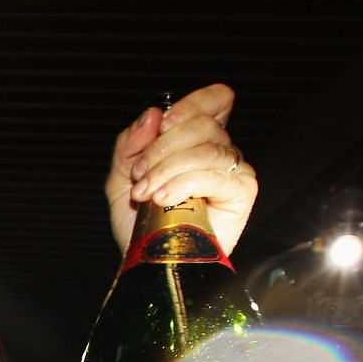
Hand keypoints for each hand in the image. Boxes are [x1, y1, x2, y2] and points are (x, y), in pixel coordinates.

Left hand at [106, 84, 256, 256]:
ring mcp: (234, 171)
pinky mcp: (241, 192)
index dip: (193, 103)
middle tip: (139, 175)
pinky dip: (182, 182)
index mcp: (197, 139)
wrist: (146, 261)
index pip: (216, 101)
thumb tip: (152, 115)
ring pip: (207, 148)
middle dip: (162, 147)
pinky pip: (214, 174)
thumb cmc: (138, 222)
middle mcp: (220, 151)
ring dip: (167, 168)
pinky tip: (163, 199)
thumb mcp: (121, 177)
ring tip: (145, 193)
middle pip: (204, 123)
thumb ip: (130, 144)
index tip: (164, 122)